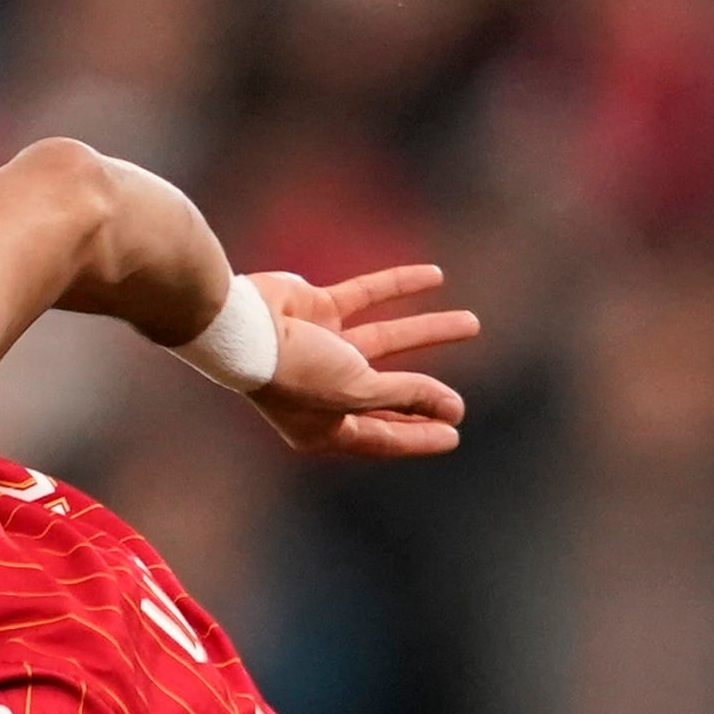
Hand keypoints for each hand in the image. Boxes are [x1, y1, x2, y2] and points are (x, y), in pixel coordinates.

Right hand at [240, 264, 476, 461]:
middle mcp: (321, 391)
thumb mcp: (358, 390)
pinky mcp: (318, 309)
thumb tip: (452, 409)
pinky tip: (435, 276)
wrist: (241, 323)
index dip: (420, 434)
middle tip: (461, 403)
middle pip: (387, 396)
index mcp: (323, 428)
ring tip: (472, 323)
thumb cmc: (295, 370)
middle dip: (426, 395)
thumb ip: (407, 395)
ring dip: (429, 331)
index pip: (381, 437)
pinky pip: (367, 296)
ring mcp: (321, 348)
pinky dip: (398, 285)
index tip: (455, 432)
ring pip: (387, 340)